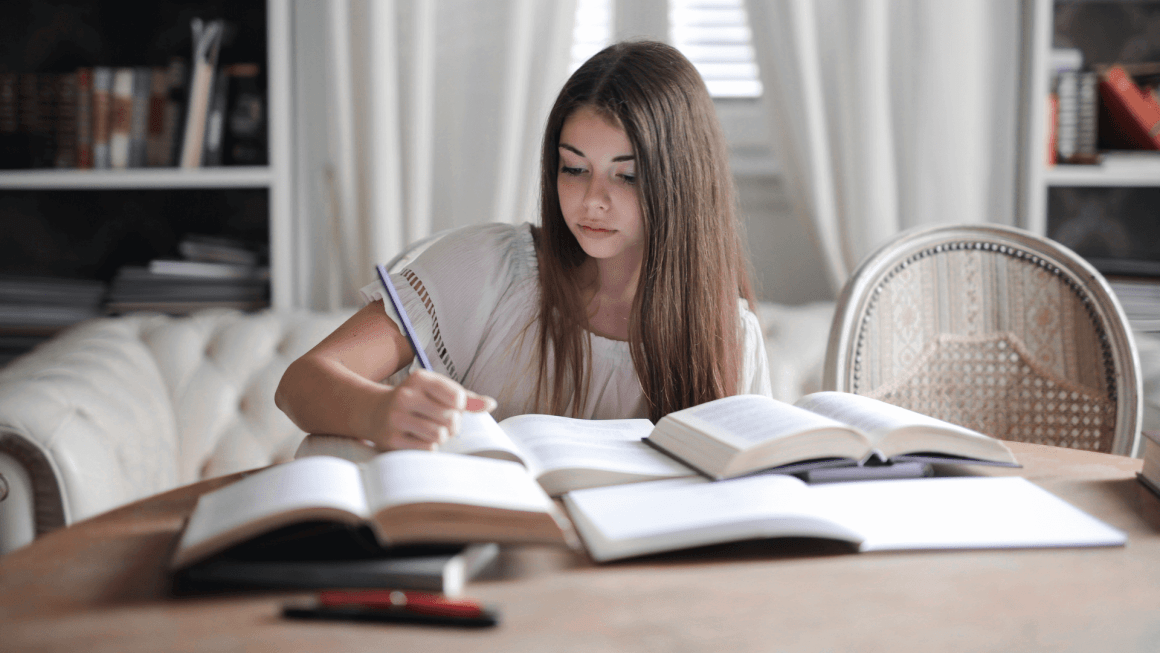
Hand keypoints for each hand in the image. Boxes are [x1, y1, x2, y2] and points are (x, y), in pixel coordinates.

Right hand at [365, 369, 496, 450]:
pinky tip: (417, 438)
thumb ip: (465, 398)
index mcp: (419, 378)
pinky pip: (427, 449)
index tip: (449, 406)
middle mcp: (405, 395)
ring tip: (430, 430)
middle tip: (441, 422)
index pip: (458, 397)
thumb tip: (491, 404)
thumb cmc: (415, 401)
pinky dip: (428, 447)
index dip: (460, 407)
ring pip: (439, 435)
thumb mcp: (436, 392)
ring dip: (440, 437)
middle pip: (451, 418)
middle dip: (452, 425)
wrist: (374, 412)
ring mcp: (396, 417)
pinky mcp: (391, 439)